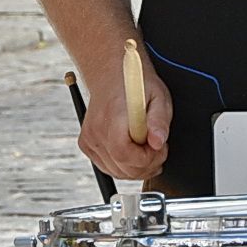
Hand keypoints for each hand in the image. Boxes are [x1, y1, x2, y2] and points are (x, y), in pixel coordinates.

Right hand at [77, 63, 172, 183]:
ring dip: (137, 168)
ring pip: (115, 172)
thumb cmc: (137, 85)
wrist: (112, 74)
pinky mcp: (86, 145)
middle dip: (146, 166)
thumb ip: (159, 121)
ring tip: (148, 148)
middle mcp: (96, 129)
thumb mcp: (158, 96)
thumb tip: (158, 143)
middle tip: (158, 150)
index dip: (146, 159)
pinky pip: (108, 167)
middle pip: (121, 167)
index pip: (124, 153)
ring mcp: (89, 139)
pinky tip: (134, 150)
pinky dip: (124, 165)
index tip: (160, 149)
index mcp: (113, 115)